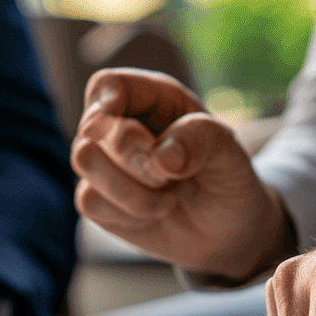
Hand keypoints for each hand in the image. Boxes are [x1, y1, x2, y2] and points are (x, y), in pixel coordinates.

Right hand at [72, 68, 294, 282]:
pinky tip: (153, 213)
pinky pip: (88, 202)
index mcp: (153, 99)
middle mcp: (120, 125)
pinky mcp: (96, 199)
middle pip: (95, 128)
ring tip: (168, 198)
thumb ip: (202, 140)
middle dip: (137, 160)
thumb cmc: (226, 180)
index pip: (110, 85)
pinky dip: (127, 214)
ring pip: (85, 162)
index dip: (108, 100)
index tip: (129, 127)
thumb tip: (161, 156)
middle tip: (173, 177)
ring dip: (134, 191)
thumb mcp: (231, 155)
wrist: (225, 231)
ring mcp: (104, 162)